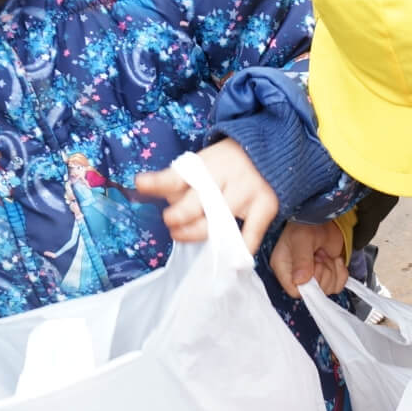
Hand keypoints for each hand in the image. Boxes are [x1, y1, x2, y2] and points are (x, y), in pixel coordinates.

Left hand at [134, 140, 277, 248]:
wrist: (269, 151)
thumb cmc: (227, 162)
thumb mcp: (203, 161)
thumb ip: (181, 180)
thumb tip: (151, 194)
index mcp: (208, 163)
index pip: (178, 176)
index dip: (158, 183)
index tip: (142, 185)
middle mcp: (227, 176)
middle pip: (196, 204)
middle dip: (178, 217)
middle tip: (170, 223)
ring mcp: (247, 192)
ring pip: (219, 222)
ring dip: (196, 233)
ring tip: (182, 234)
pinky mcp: (266, 206)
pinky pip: (250, 234)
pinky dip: (239, 250)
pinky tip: (229, 260)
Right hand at [270, 218, 349, 297]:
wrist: (324, 217)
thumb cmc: (306, 223)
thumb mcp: (302, 238)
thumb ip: (301, 259)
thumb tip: (300, 280)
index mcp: (284, 267)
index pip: (295, 291)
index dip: (309, 284)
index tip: (315, 266)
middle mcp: (297, 275)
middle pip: (315, 291)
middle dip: (324, 272)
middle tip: (320, 255)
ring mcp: (314, 276)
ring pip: (329, 288)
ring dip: (333, 270)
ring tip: (325, 255)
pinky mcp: (328, 274)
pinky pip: (339, 285)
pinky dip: (342, 272)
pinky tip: (335, 259)